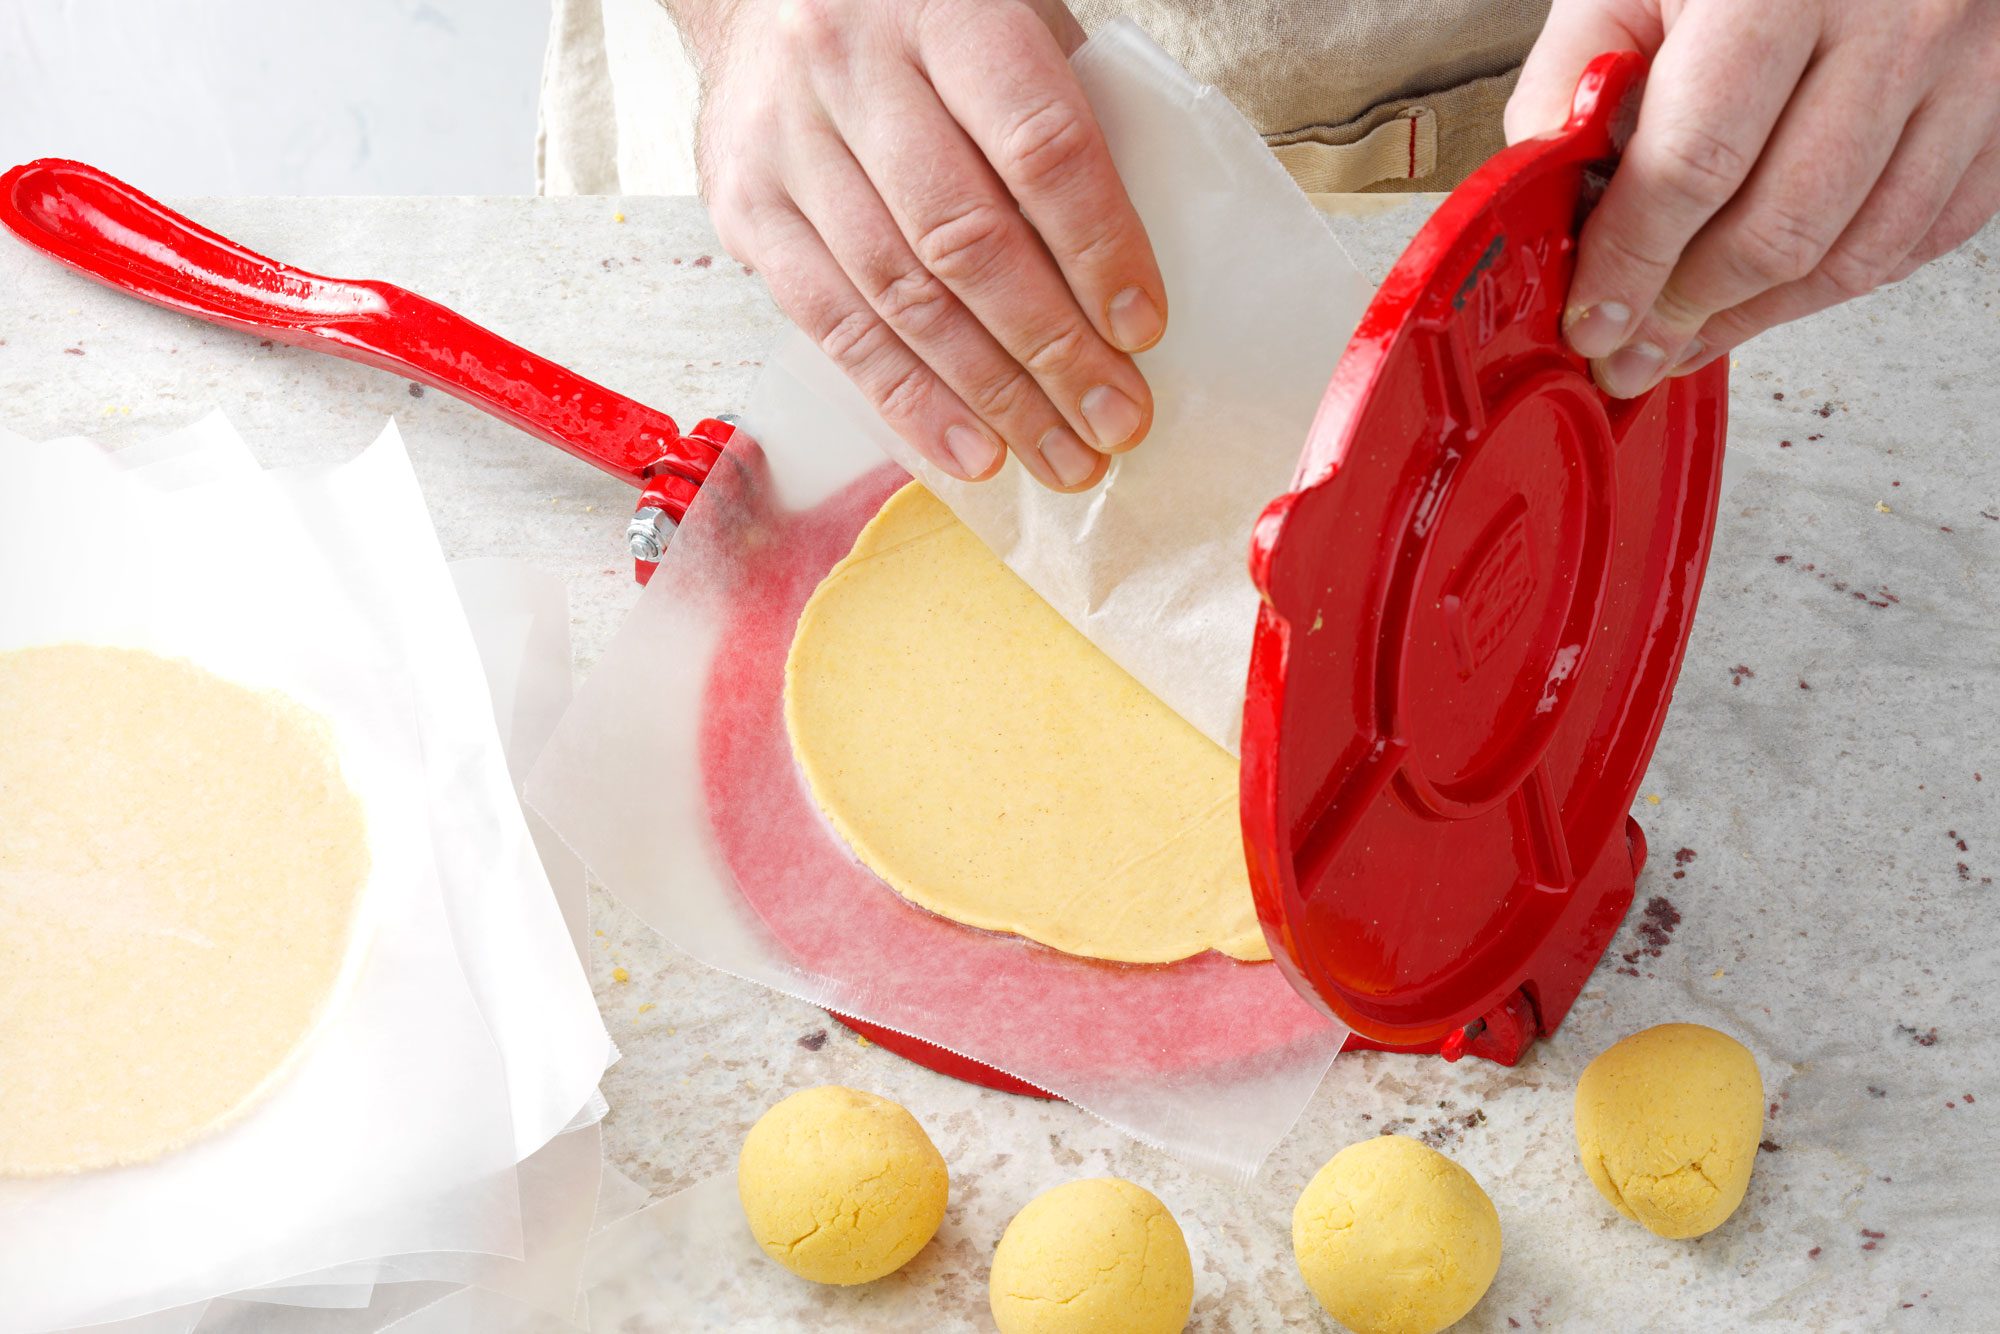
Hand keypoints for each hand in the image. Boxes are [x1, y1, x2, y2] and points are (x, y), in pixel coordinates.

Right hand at [681, 0, 1164, 489]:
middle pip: (965, 238)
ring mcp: (784, 142)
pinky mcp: (742, 207)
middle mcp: (849, 68)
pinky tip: (969, 449)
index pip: (1037, 144)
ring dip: (990, 395)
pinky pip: (832, 327)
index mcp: (941, 6)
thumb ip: (1056, 120)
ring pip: (899, 296)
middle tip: (1115, 421)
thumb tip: (1125, 277)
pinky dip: (908, 399)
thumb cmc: (916, 17)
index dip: (1098, 247)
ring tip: (1058, 455)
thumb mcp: (1004, 22)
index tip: (1142, 329)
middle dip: (1052, 348)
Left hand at [1507, 0, 1999, 396]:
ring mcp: (1966, 67)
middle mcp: (1895, 24)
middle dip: (1684, 311)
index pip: (1692, 168)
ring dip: (1757, 317)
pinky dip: (1840, 281)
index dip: (1630, 265)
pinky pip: (1923, 234)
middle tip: (1630, 350)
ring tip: (1687, 338)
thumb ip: (1576, 76)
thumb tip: (1549, 198)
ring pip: (1856, 252)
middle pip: (1778, 228)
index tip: (1591, 320)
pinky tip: (1775, 292)